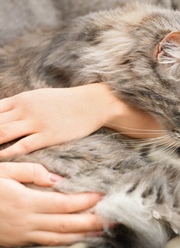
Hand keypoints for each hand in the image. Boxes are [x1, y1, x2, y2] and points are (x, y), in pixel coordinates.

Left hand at [0, 83, 162, 156]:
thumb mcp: (41, 97)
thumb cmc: (68, 102)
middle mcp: (25, 109)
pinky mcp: (48, 135)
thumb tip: (7, 115)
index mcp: (22, 99)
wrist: (93, 103)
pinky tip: (2, 160)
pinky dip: (8, 153)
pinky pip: (22, 146)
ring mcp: (36, 122)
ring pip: (3, 133)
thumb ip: (23, 106)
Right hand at [0, 162, 103, 246]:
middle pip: (66, 224)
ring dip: (83, 234)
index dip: (85, 201)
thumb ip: (31, 171)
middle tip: (113, 216)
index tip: (102, 196)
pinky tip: (79, 236)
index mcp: (25, 201)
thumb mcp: (4, 171)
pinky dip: (67, 241)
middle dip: (92, 222)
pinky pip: (48, 243)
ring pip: (59, 238)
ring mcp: (23, 234)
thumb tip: (57, 178)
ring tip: (102, 229)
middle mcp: (27, 221)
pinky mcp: (20, 241)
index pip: (63, 203)